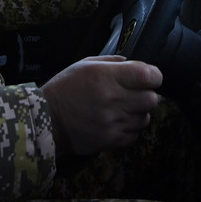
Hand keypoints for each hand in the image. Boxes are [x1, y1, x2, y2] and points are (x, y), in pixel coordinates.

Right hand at [41, 55, 161, 156]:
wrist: (46, 118)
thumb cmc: (66, 88)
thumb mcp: (85, 65)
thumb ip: (113, 62)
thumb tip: (135, 64)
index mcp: (106, 76)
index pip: (148, 75)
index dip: (153, 76)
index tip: (148, 77)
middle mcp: (112, 98)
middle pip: (152, 99)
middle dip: (147, 95)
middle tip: (135, 94)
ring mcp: (112, 121)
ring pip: (145, 118)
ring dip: (138, 113)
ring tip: (123, 109)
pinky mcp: (109, 139)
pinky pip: (134, 135)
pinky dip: (130, 129)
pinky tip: (117, 122)